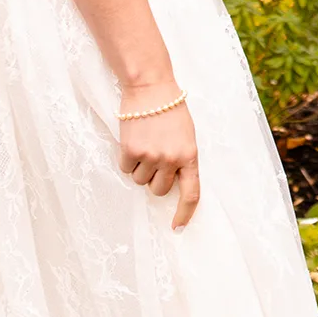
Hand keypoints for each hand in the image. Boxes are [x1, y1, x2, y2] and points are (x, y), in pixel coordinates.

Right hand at [117, 81, 199, 229]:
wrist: (150, 88)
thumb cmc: (171, 110)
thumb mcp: (186, 135)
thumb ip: (182, 158)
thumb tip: (172, 183)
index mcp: (190, 155)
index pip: (191, 194)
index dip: (184, 214)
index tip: (177, 228)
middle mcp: (171, 159)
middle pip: (159, 190)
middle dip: (155, 180)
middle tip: (154, 158)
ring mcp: (150, 156)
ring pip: (140, 181)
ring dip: (140, 168)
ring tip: (145, 143)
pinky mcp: (131, 151)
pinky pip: (126, 169)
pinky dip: (127, 159)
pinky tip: (133, 141)